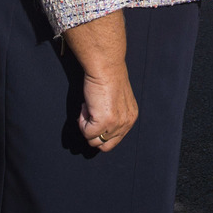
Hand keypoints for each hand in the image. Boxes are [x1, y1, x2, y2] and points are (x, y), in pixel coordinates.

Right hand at [63, 10, 135, 150]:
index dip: (101, 131)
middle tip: (90, 115)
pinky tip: (86, 105)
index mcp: (131, 117)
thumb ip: (113, 114)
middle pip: (105, 146)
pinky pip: (86, 133)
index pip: (115, 140)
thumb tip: (98, 128)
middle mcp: (126, 123)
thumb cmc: (108, 77)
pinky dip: (81, 121)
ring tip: (89, 107)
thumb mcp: (117, 100)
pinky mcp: (104, 122)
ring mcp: (116, 124)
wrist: (106, 66)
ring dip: (86, 125)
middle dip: (93, 134)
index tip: (95, 115)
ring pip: (93, 141)